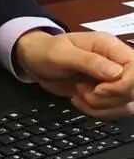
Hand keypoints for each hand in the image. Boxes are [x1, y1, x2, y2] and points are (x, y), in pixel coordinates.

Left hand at [15, 30, 133, 118]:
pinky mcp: (107, 93)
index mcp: (109, 47)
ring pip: (127, 103)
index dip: (122, 85)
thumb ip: (89, 62)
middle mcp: (116, 63)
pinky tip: (79, 101)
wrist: (35, 61)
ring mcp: (113, 79)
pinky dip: (97, 111)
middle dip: (107, 98)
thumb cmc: (45, 51)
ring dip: (101, 106)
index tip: (98, 90)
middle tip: (82, 90)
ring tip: (79, 93)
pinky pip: (115, 110)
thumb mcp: (61, 54)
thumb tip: (117, 73)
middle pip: (133, 90)